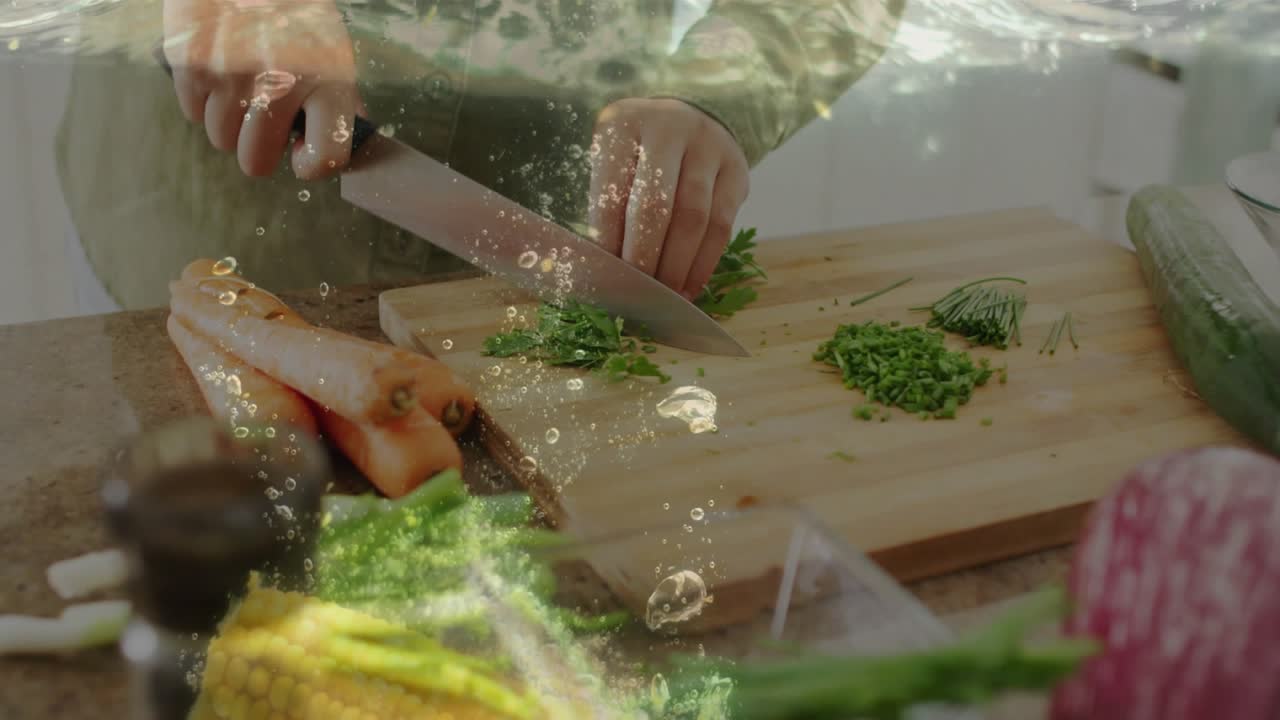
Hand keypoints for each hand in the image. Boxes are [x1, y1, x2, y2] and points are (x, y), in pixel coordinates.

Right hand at [163, 0, 359, 178]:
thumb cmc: (297, 10)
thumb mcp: (333, 50)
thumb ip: (340, 101)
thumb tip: (344, 149)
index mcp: (327, 82)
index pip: (326, 157)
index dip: (310, 165)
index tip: (300, 153)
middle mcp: (280, 82)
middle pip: (255, 161)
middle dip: (256, 148)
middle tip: (260, 121)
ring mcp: (232, 74)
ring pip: (220, 138)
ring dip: (228, 121)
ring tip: (239, 85)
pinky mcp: (192, 62)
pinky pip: (192, 111)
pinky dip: (202, 98)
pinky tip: (218, 68)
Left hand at [588, 98, 749, 299]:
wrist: (689, 116)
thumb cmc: (636, 150)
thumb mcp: (611, 158)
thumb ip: (606, 203)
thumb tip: (603, 268)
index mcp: (623, 125)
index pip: (612, 193)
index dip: (608, 241)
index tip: (604, 277)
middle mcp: (668, 129)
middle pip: (654, 206)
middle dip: (644, 258)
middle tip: (635, 294)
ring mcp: (708, 147)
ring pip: (693, 218)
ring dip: (677, 266)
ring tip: (664, 297)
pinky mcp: (736, 170)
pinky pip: (722, 225)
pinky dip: (704, 262)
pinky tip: (690, 285)